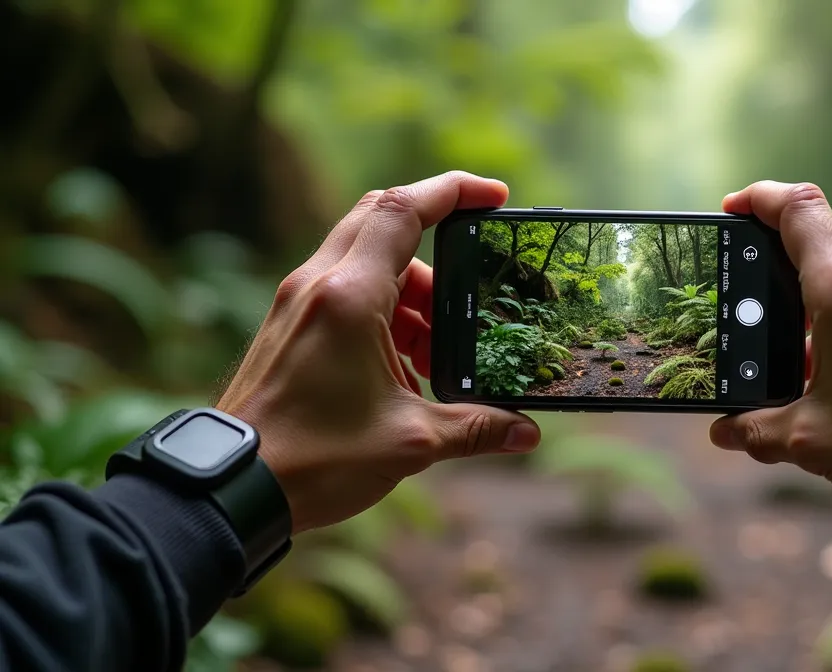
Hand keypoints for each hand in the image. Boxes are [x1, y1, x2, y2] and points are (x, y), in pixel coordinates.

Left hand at [217, 172, 540, 533]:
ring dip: (413, 293)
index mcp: (350, 297)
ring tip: (438, 353)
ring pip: (368, 262)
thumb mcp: (410, 442)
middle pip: (383, 220)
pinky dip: (385, 314)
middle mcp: (319, 285)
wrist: (234, 487)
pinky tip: (405, 370)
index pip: (404, 210)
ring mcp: (299, 303)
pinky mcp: (290, 325)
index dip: (453, 191)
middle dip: (437, 244)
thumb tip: (525, 431)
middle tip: (475, 276)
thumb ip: (475, 428)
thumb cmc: (314, 459)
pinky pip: (348, 294)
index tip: (494, 195)